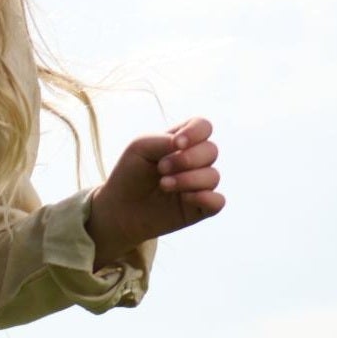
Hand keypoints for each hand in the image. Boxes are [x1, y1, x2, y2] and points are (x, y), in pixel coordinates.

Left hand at [87, 118, 224, 268]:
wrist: (118, 210)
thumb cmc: (129, 174)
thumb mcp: (140, 148)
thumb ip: (164, 140)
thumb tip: (186, 146)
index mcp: (183, 141)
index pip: (204, 127)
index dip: (196, 132)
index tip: (177, 143)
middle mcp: (196, 162)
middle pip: (211, 151)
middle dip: (186, 159)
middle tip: (161, 168)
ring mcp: (199, 185)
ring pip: (213, 176)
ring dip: (188, 179)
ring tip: (163, 185)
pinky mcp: (199, 209)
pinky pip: (218, 202)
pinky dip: (205, 198)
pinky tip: (184, 198)